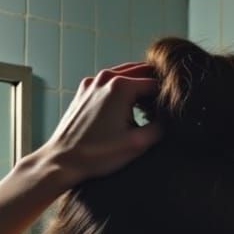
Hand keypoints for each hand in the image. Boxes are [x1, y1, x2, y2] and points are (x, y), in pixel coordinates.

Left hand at [38, 63, 162, 187]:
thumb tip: (171, 118)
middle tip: (160, 107)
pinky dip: (120, 90)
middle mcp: (106, 77)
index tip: (169, 113)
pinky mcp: (83, 90)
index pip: (156, 83)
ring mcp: (92, 82)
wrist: (62, 161)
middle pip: (141, 73)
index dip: (165, 98)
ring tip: (146, 107)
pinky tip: (124, 108)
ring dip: (137, 87)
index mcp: (121, 86)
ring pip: (124, 76)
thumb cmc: (97, 155)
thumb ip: (160, 127)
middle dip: (153, 88)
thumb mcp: (136, 144)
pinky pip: (109, 84)